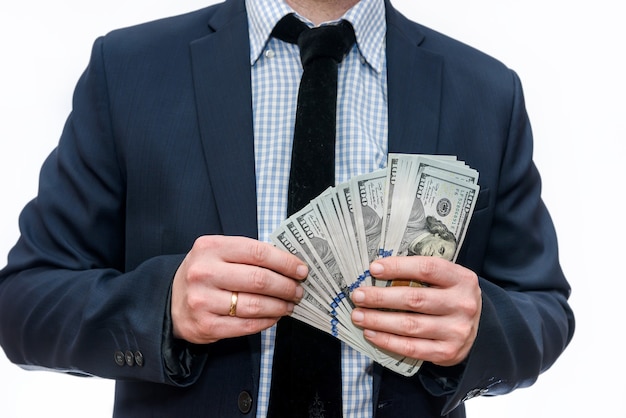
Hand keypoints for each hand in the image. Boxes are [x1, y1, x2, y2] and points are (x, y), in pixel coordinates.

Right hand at [171, 235, 307, 343]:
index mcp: (211, 247)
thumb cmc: (205, 274)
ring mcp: (202, 300)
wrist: (171, 301)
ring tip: (289, 305)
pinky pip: (246, 326)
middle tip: (298, 290)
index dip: (285, 262)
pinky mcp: (206, 325)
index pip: (258, 252)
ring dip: (280, 306)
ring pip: (255, 305)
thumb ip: (248, 254)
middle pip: (259, 279)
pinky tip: (274, 316)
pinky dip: (266, 322)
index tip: (301, 270)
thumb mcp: (219, 253)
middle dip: (286, 286)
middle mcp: (204, 272)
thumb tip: (290, 264)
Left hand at [350, 256, 480, 366]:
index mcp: (462, 279)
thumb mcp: (446, 279)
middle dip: (380, 297)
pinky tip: (371, 333)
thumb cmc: (450, 297)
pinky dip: (387, 340)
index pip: (427, 268)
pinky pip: (411, 347)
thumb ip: (420, 274)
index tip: (373, 269)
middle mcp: (462, 304)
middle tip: (358, 295)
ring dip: (378, 320)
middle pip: (414, 299)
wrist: (477, 329)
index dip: (398, 267)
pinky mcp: (447, 352)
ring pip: (409, 325)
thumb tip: (377, 271)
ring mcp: (457, 331)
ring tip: (358, 315)